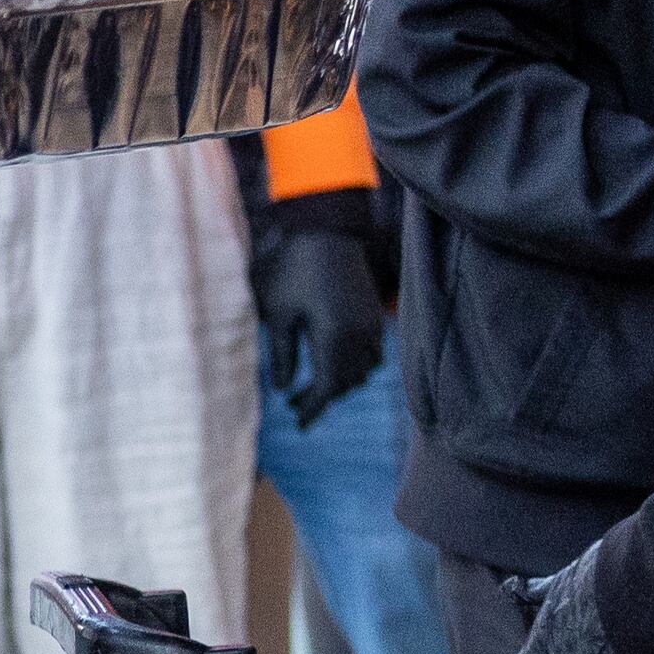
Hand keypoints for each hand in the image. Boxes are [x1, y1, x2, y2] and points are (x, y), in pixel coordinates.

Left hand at [254, 224, 388, 427]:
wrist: (327, 231)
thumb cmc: (294, 270)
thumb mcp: (278, 314)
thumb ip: (282, 354)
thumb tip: (283, 390)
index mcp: (334, 337)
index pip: (327, 388)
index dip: (313, 408)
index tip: (299, 422)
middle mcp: (359, 335)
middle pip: (346, 384)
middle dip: (322, 398)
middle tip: (297, 405)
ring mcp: (372, 324)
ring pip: (363, 371)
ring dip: (341, 383)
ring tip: (314, 386)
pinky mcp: (375, 314)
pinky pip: (373, 353)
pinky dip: (357, 365)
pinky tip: (337, 362)